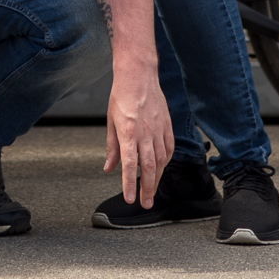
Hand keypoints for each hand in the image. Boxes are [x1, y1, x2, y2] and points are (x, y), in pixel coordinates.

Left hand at [103, 63, 172, 209]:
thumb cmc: (121, 96)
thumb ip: (112, 147)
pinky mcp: (166, 125)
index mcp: (128, 132)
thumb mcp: (110, 121)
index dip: (130, 184)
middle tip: (145, 203)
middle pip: (149, 167)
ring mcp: (158, 129)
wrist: (138, 75)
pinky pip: (169, 148)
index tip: (129, 199)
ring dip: (157, 178)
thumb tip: (109, 168)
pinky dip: (166, 161)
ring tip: (151, 191)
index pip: (130, 164)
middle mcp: (145, 133)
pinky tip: (161, 168)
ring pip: (161, 160)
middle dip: (147, 188)